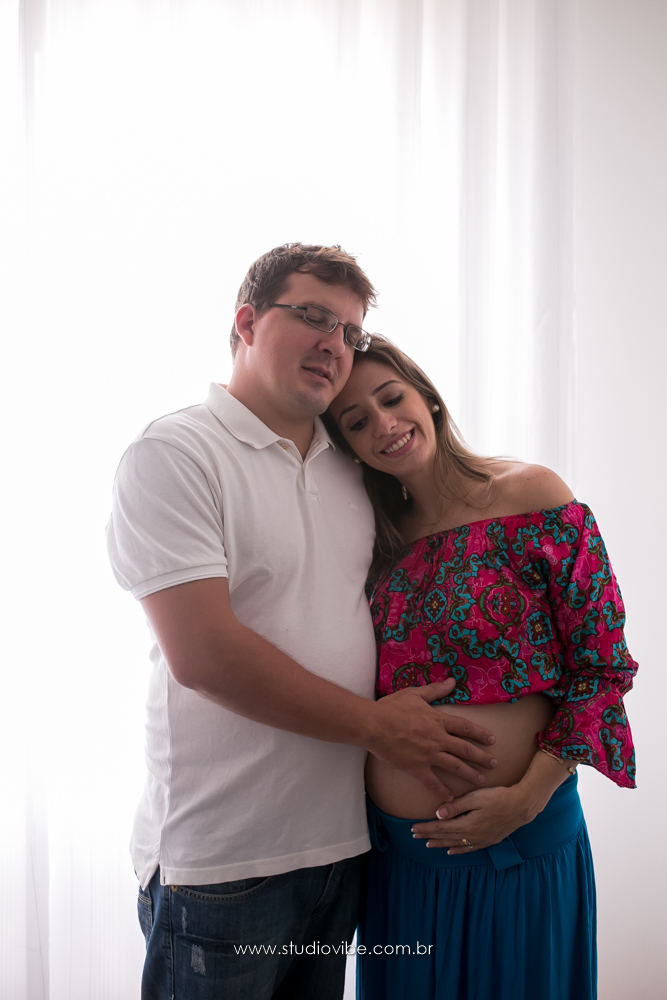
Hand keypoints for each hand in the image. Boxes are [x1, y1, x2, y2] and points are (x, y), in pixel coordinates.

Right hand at [367, 681, 496, 801]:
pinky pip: (432, 782)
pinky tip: (450, 798)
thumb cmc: (392, 707)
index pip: (465, 728)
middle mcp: (437, 739)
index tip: (492, 739)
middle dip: (482, 757)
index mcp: (438, 721)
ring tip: (482, 780)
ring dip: (470, 774)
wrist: (374, 724)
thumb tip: (452, 681)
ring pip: (455, 766)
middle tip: (495, 763)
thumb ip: (435, 690)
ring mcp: (428, 755)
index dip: (480, 733)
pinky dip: (442, 791)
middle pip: (465, 749)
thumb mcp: (415, 694)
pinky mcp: (416, 768)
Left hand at [411, 784, 531, 852]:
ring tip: (428, 844)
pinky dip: (458, 850)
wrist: (522, 806)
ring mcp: (481, 840)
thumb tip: (438, 814)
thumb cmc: (498, 797)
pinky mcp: (489, 840)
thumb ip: (456, 807)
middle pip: (446, 837)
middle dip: (429, 836)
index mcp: (467, 825)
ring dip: (441, 844)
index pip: (441, 828)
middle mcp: (473, 836)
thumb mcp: (475, 798)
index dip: (426, 828)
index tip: (413, 829)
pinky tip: (451, 851)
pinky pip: (469, 848)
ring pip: (456, 844)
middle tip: (414, 836)